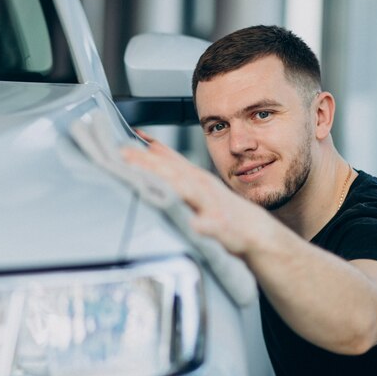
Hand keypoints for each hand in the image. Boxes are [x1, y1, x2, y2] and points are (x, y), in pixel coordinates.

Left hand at [121, 133, 270, 258]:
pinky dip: (199, 224)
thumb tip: (149, 146)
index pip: (166, 160)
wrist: (254, 230)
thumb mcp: (196, 181)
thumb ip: (173, 164)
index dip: (144, 152)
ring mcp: (210, 205)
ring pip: (188, 191)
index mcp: (193, 177)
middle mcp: (200, 186)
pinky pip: (208, 225)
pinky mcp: (220, 226)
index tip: (122, 146)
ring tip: (147, 181)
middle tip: (124, 156)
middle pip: (171, 171)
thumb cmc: (220, 206)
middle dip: (148, 163)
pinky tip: (191, 224)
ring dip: (168, 184)